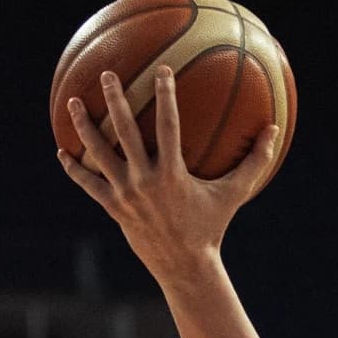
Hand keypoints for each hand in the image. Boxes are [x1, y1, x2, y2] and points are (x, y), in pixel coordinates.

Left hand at [57, 66, 279, 284]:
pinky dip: (74, 169)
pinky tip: (62, 152)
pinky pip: (88, 184)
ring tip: (73, 101)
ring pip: (98, 154)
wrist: (184, 266)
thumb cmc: (211, 227)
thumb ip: (254, 161)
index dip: (165, 95)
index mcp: (172, 173)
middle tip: (107, 74)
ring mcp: (125, 194)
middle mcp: (144, 180)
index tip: (161, 70)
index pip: (167, 125)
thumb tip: (274, 129)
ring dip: (84, 126)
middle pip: (124, 132)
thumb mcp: (234, 194)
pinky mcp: (113, 207)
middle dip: (115, 100)